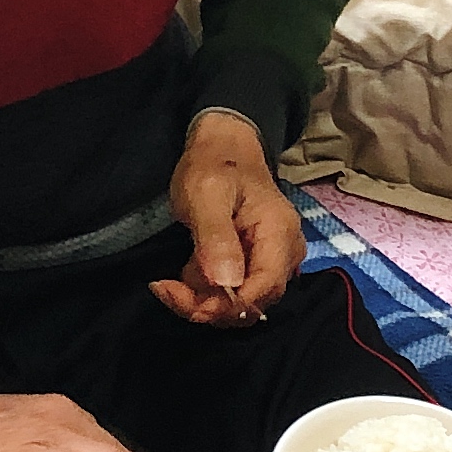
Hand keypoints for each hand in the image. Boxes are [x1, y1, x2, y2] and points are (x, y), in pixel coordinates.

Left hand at [153, 110, 304, 329]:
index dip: (223, 305)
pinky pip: (235, 293)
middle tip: (166, 288)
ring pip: (240, 303)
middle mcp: (284, 255)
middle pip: (252, 303)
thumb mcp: (206, 194)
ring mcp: (271, 261)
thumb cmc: (214, 164)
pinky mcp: (255, 264)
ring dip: (203, 299)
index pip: (261, 291)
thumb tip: (227, 284)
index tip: (178, 296)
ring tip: (173, 278)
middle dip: (207, 305)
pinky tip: (186, 273)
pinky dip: (206, 291)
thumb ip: (216, 237)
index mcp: (279, 236)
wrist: (223, 146)